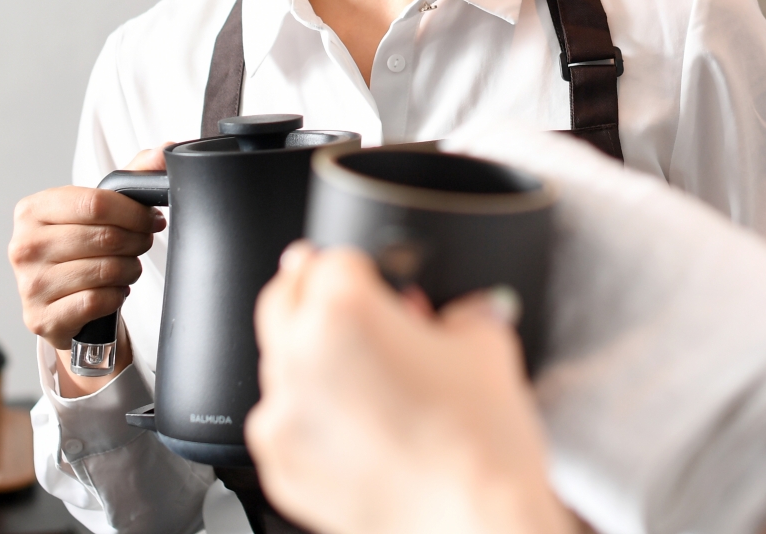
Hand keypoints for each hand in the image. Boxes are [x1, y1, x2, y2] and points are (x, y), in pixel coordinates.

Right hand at [9, 147, 168, 367]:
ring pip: (105, 270)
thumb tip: (165, 151)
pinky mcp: (41, 317)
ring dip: (130, 269)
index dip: (133, 211)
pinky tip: (114, 290)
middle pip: (104, 237)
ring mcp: (29, 284)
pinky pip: (96, 300)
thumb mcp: (96, 210)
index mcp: (32, 210)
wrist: (59, 303)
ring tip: (129, 267)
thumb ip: (130, 177)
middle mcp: (23, 245)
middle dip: (137, 240)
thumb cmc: (80, 249)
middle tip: (142, 243)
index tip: (151, 218)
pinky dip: (116, 295)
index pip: (96, 202)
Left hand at [247, 243, 577, 533]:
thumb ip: (463, 308)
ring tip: (363, 375)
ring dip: (308, 355)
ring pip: (279, 361)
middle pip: (285, 297)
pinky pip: (282, 419)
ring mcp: (282, 416)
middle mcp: (299, 357)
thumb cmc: (479, 444)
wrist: (472, 526)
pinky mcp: (280, 465)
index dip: (362, 264)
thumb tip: (460, 309)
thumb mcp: (487, 345)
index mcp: (344, 309)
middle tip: (347, 300)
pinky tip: (354, 424)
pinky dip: (307, 414)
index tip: (375, 277)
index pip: (334, 258)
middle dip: (314, 292)